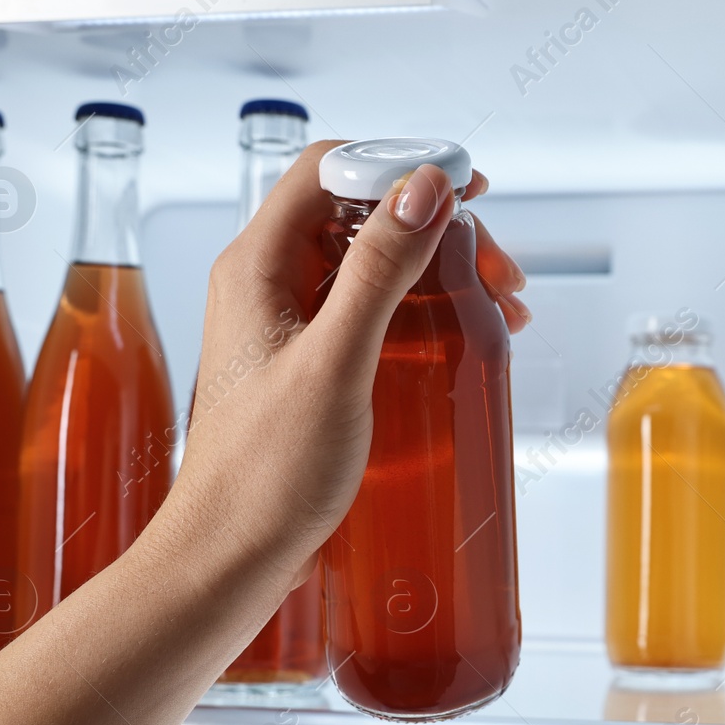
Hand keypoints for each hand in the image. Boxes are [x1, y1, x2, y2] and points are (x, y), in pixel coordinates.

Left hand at [159, 140, 526, 591]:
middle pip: (358, 212)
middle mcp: (266, 284)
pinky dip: (420, 310)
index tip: (466, 187)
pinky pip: (367, 311)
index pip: (329, 168)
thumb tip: (423, 187)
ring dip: (436, 268)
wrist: (227, 560)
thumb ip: (379, 270)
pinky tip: (459, 337)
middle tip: (496, 265)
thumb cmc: (263, 475)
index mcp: (256, 266)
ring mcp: (284, 325)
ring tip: (496, 305)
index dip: (401, 164)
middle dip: (435, 225)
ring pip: (369, 262)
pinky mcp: (304, 365)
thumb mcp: (335, 363)